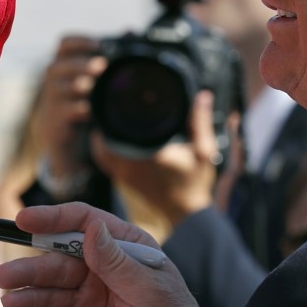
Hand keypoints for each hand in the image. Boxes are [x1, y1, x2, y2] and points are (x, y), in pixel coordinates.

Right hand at [0, 202, 215, 306]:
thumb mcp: (149, 289)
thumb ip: (116, 261)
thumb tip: (91, 228)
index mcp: (122, 250)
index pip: (82, 225)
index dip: (52, 219)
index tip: (23, 220)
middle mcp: (99, 273)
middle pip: (56, 261)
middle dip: (29, 268)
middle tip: (4, 276)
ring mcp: (86, 303)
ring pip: (48, 294)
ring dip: (27, 298)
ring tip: (10, 305)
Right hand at [32, 36, 105, 178]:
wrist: (62, 133)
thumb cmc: (82, 97)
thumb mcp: (93, 76)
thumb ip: (110, 54)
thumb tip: (130, 30)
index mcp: (65, 63)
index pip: (64, 44)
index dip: (79, 41)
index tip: (98, 44)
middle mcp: (55, 79)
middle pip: (57, 66)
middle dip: (79, 65)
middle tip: (101, 66)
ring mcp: (52, 100)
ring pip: (57, 88)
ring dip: (77, 85)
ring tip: (92, 87)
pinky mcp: (56, 121)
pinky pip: (63, 112)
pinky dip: (77, 110)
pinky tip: (89, 110)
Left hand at [91, 91, 219, 225]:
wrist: (186, 212)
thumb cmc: (195, 181)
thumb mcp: (204, 150)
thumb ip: (201, 122)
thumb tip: (202, 95)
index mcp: (149, 153)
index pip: (123, 124)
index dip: (119, 107)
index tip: (122, 94)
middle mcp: (130, 163)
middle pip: (108, 133)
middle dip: (111, 116)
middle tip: (117, 102)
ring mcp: (123, 173)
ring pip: (102, 146)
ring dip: (105, 132)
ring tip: (113, 115)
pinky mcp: (121, 179)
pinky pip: (103, 158)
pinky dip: (103, 147)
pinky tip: (109, 136)